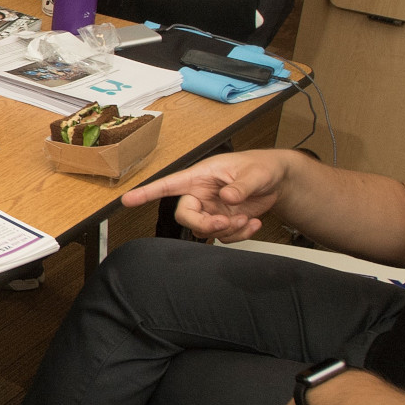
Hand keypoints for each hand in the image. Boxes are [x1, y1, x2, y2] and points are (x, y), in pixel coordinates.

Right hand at [118, 150, 293, 241]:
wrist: (277, 181)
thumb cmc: (262, 167)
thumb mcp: (255, 173)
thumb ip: (241, 185)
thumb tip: (227, 197)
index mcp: (201, 176)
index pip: (169, 184)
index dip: (147, 192)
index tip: (127, 200)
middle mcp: (202, 194)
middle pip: (185, 215)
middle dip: (204, 223)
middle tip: (225, 222)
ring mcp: (212, 209)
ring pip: (204, 230)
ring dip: (226, 231)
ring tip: (247, 220)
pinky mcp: (223, 221)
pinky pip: (222, 237)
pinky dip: (238, 235)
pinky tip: (254, 224)